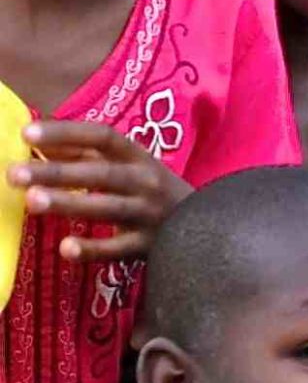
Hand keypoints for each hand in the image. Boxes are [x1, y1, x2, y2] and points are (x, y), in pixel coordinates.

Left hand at [15, 124, 192, 262]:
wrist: (213, 226)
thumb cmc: (154, 193)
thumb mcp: (129, 167)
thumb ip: (86, 156)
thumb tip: (36, 143)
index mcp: (138, 157)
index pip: (102, 137)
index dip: (66, 133)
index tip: (26, 134)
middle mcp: (147, 182)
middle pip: (101, 173)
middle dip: (57, 172)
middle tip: (14, 174)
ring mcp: (151, 215)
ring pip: (108, 207)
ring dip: (70, 203)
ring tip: (32, 202)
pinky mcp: (152, 246)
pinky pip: (120, 248)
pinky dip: (94, 249)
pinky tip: (66, 248)